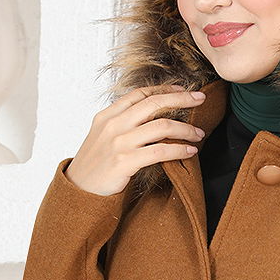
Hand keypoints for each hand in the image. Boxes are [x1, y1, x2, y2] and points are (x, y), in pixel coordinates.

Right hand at [64, 82, 206, 196]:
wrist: (78, 189)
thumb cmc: (95, 164)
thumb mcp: (102, 136)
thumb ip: (122, 122)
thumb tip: (151, 115)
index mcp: (108, 115)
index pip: (140, 93)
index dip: (164, 89)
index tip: (184, 90)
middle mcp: (113, 125)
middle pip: (154, 103)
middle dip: (181, 99)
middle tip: (200, 99)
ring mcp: (119, 143)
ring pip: (162, 126)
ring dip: (186, 129)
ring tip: (199, 133)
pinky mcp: (125, 162)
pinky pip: (160, 151)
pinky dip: (179, 150)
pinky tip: (190, 151)